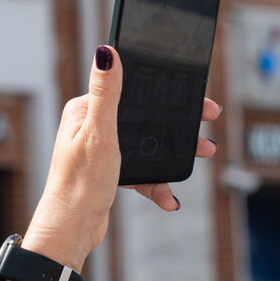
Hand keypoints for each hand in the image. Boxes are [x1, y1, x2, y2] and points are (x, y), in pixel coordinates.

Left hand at [25, 46, 221, 268]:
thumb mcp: (99, 133)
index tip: (195, 94)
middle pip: (144, 115)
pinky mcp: (109, 170)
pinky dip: (157, 181)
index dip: (165, 89)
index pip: (132, 88)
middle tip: (208, 122)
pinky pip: (141, 170)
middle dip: (178, 122)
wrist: (71, 229)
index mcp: (87, 109)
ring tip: (201, 154)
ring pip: (147, 143)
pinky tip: (169, 196)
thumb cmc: (79, 183)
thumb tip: (107, 51)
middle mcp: (92, 124)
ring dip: (173, 152)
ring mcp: (101, 148)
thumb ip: (106, 93)